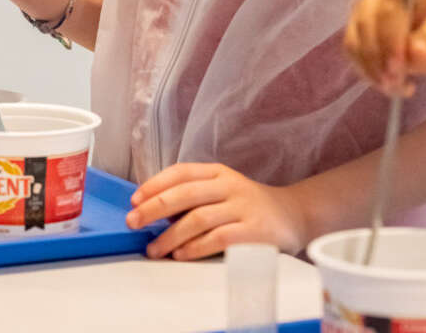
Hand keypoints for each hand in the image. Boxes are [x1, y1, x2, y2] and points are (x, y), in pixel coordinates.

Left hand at [126, 162, 306, 260]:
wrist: (292, 216)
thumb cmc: (248, 206)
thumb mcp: (223, 191)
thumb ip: (194, 197)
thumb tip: (154, 212)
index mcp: (218, 172)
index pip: (182, 171)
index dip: (155, 184)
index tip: (134, 200)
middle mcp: (230, 185)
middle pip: (186, 193)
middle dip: (154, 208)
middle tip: (133, 222)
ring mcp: (242, 207)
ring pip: (198, 217)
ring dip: (170, 235)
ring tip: (154, 249)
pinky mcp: (253, 231)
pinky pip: (218, 238)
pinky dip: (195, 248)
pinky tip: (181, 255)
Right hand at [344, 0, 425, 93]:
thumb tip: (417, 55)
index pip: (387, 8)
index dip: (390, 39)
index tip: (400, 67)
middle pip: (365, 24)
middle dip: (378, 58)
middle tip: (395, 83)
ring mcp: (361, 10)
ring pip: (355, 42)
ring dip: (372, 70)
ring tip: (399, 89)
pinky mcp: (356, 32)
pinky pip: (354, 56)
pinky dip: (369, 74)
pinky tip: (394, 86)